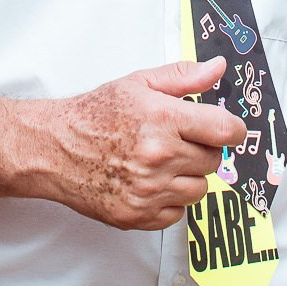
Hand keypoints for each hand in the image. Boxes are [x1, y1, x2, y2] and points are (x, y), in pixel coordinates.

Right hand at [45, 58, 245, 231]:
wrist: (54, 148)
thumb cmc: (94, 115)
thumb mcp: (139, 83)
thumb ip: (183, 77)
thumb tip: (218, 69)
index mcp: (163, 120)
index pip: (226, 131)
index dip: (231, 130)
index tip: (226, 129)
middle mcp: (159, 157)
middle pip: (213, 161)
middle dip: (202, 149)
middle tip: (178, 140)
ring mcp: (148, 190)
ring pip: (199, 189)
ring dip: (187, 176)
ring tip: (161, 161)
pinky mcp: (138, 215)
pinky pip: (177, 213)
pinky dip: (169, 200)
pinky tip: (149, 181)